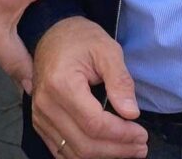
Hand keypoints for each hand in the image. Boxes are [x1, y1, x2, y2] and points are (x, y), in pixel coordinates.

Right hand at [32, 17, 147, 158]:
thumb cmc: (81, 39)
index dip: (121, 134)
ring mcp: (39, 116)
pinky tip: (106, 151)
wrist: (52, 35)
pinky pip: (61, 151)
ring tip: (128, 150)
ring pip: (73, 152)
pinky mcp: (40, 123)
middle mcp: (45, 105)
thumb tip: (131, 113)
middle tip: (141, 147)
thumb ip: (120, 81)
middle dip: (116, 149)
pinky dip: (85, 155)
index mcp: (61, 84)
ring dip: (103, 156)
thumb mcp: (107, 50)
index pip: (94, 124)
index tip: (142, 134)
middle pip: (84, 143)